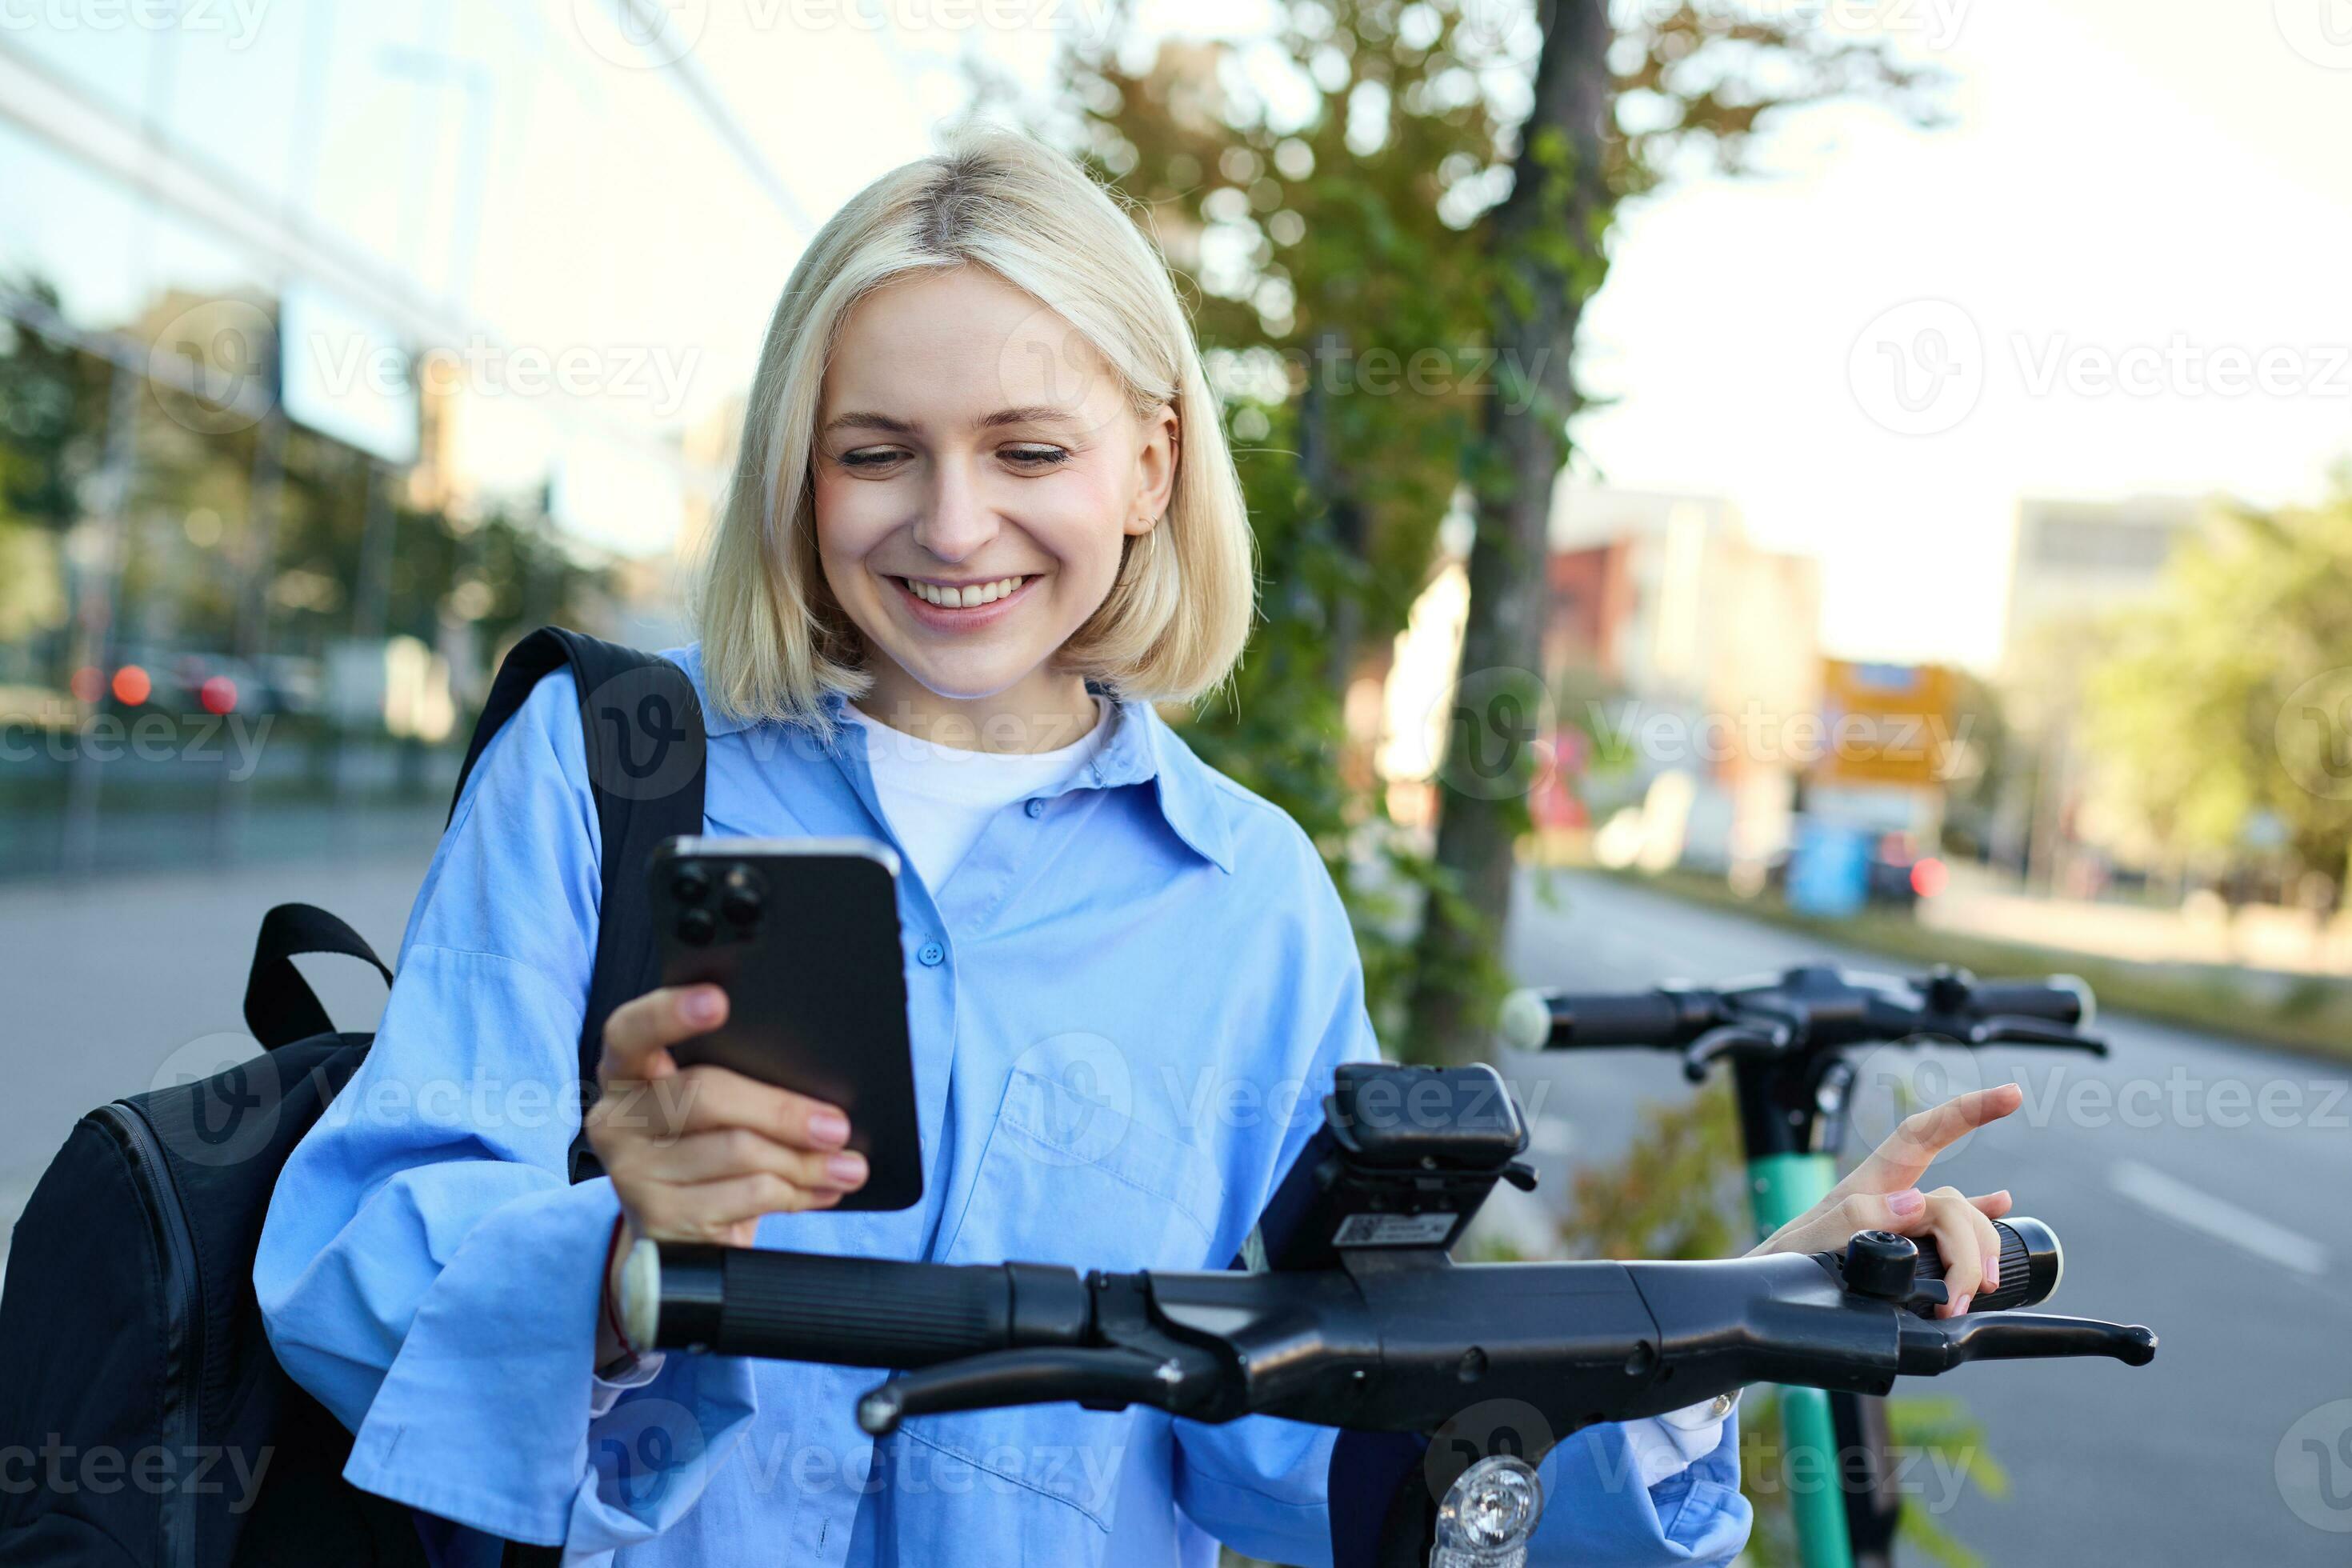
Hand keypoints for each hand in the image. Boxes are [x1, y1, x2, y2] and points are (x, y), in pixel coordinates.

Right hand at [585, 984, 866, 1358]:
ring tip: (844, 1166)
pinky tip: (820, 1191)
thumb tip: (822, 1098)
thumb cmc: (709, 1153)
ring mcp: (631, 1172)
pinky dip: (795, 1193)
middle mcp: (617, 1119)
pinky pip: (746, 1195)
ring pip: (737, 1149)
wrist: (684, 1238)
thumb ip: (743, 1082)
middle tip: (837, 1126)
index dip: (669, 1013)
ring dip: (804, 1161)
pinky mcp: (659, 1217)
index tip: (719, 1001)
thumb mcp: (715, 1112)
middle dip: (783, 1110)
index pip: (630, 1031)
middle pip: (705, 1094)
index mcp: (627, 1073)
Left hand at [1746, 1083, 2022, 1317]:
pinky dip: (1981, 1218)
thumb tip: (1915, 1201)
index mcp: (1869, 1185)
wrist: (1766, 1295)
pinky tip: (2002, 1206)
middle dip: (1974, 1243)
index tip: (2011, 1094)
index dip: (1966, 1111)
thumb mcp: (1808, 1243)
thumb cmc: (1781, 1266)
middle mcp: (1891, 1197)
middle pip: (1953, 1201)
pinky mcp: (1906, 1247)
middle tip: (1966, 1294)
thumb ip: (1855, 1218)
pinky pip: (1954, 1227)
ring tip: (1972, 1294)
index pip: (1922, 1134)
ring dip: (1977, 1255)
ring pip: (1960, 1222)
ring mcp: (1901, 1221)